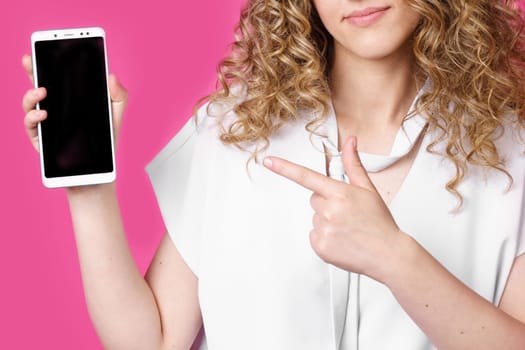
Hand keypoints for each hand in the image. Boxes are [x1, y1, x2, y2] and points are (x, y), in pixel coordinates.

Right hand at [21, 54, 127, 151]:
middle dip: (31, 70)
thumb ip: (118, 94)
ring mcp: (45, 123)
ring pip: (29, 104)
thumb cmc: (105, 138)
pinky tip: (43, 114)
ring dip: (30, 95)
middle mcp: (54, 107)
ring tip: (42, 91)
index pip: (57, 76)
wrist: (100, 166)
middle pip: (38, 84)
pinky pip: (30, 126)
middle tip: (30, 59)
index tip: (47, 47)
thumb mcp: (116, 113)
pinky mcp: (40, 139)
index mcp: (70, 97)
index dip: (50, 61)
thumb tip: (112, 76)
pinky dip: (33, 118)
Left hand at [263, 136, 404, 281]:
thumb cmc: (379, 223)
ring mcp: (323, 230)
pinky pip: (314, 235)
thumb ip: (353, 165)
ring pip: (315, 218)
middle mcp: (330, 211)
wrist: (388, 254)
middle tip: (347, 214)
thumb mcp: (368, 190)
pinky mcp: (320, 247)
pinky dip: (325, 237)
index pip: (306, 177)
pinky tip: (342, 240)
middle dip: (327, 203)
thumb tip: (351, 143)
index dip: (284, 168)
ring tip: (348, 229)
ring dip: (327, 221)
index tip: (268, 161)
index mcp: (341, 193)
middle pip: (314, 199)